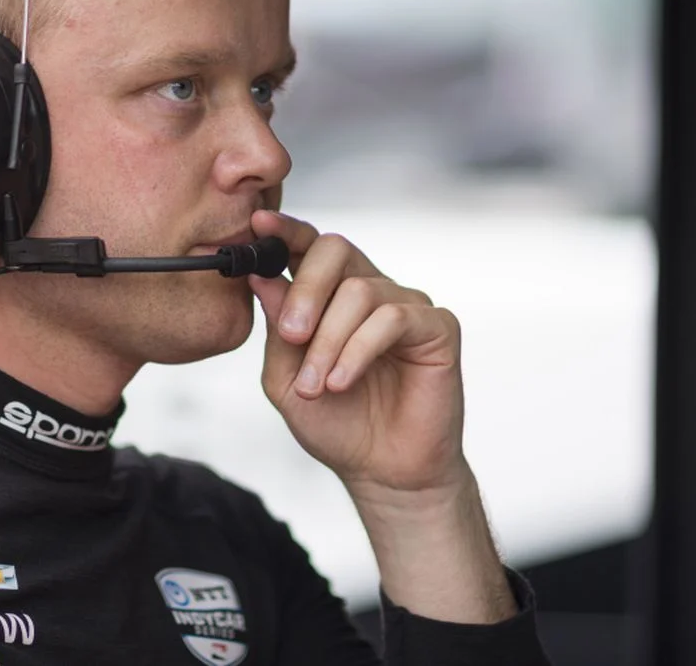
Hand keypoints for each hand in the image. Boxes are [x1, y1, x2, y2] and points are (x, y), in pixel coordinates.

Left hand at [247, 210, 467, 495]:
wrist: (381, 471)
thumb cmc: (334, 423)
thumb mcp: (286, 378)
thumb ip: (277, 328)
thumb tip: (262, 277)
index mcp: (329, 294)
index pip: (308, 245)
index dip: (284, 231)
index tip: (257, 224)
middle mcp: (368, 290)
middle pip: (334, 250)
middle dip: (306, 288)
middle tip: (291, 335)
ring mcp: (405, 305)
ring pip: (359, 292)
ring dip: (329, 341)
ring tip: (318, 386)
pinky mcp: (438, 328)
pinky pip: (393, 318)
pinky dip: (359, 349)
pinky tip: (342, 381)